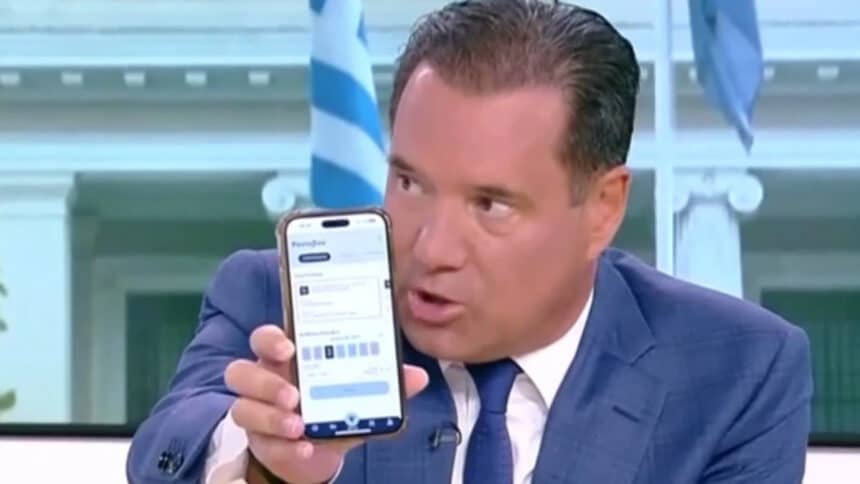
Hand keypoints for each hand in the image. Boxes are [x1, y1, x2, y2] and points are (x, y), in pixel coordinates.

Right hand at [224, 324, 428, 483]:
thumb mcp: (357, 393)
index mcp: (286, 357)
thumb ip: (384, 383)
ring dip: (271, 417)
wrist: (314, 449)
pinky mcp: (259, 440)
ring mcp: (256, 410)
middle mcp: (264, 380)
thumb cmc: (330, 407)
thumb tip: (417, 376)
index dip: (270, 339)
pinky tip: (305, 448)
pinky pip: (261, 442)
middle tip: (294, 396)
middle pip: (242, 371)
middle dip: (266, 382)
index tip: (290, 346)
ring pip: (242, 407)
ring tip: (299, 426)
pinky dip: (284, 446)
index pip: (264, 338)